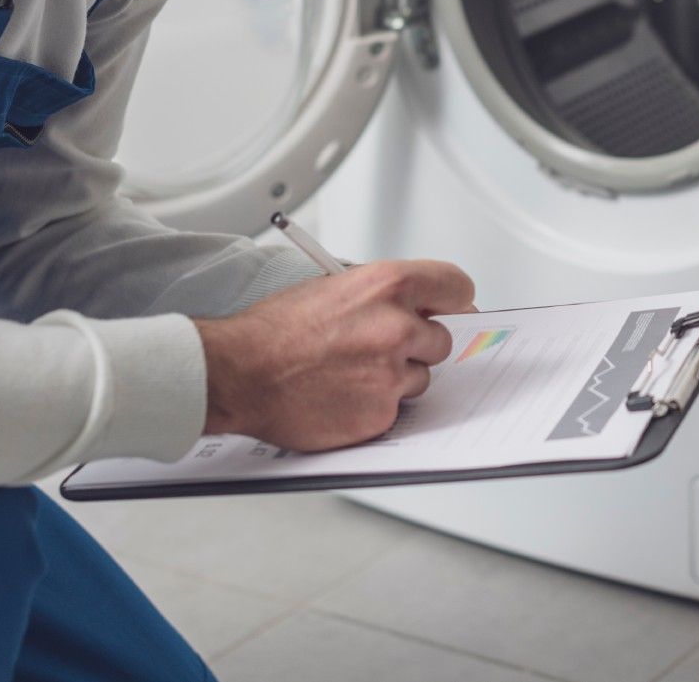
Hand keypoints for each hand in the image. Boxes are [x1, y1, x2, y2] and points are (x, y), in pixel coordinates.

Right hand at [193, 260, 474, 450]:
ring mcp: (392, 374)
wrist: (241, 372)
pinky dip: (376, 405)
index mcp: (388, 286)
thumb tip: (417, 306)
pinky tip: (343, 394)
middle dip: (419, 345)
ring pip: (421, 377)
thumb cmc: (276, 330)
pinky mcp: (381, 413)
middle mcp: (397, 328)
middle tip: (382, 347)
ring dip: (397, 376)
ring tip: (351, 371)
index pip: (456, 287)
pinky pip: (396, 408)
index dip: (454, 301)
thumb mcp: (335, 287)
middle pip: (443, 339)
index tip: (453, 309)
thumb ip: (383, 295)